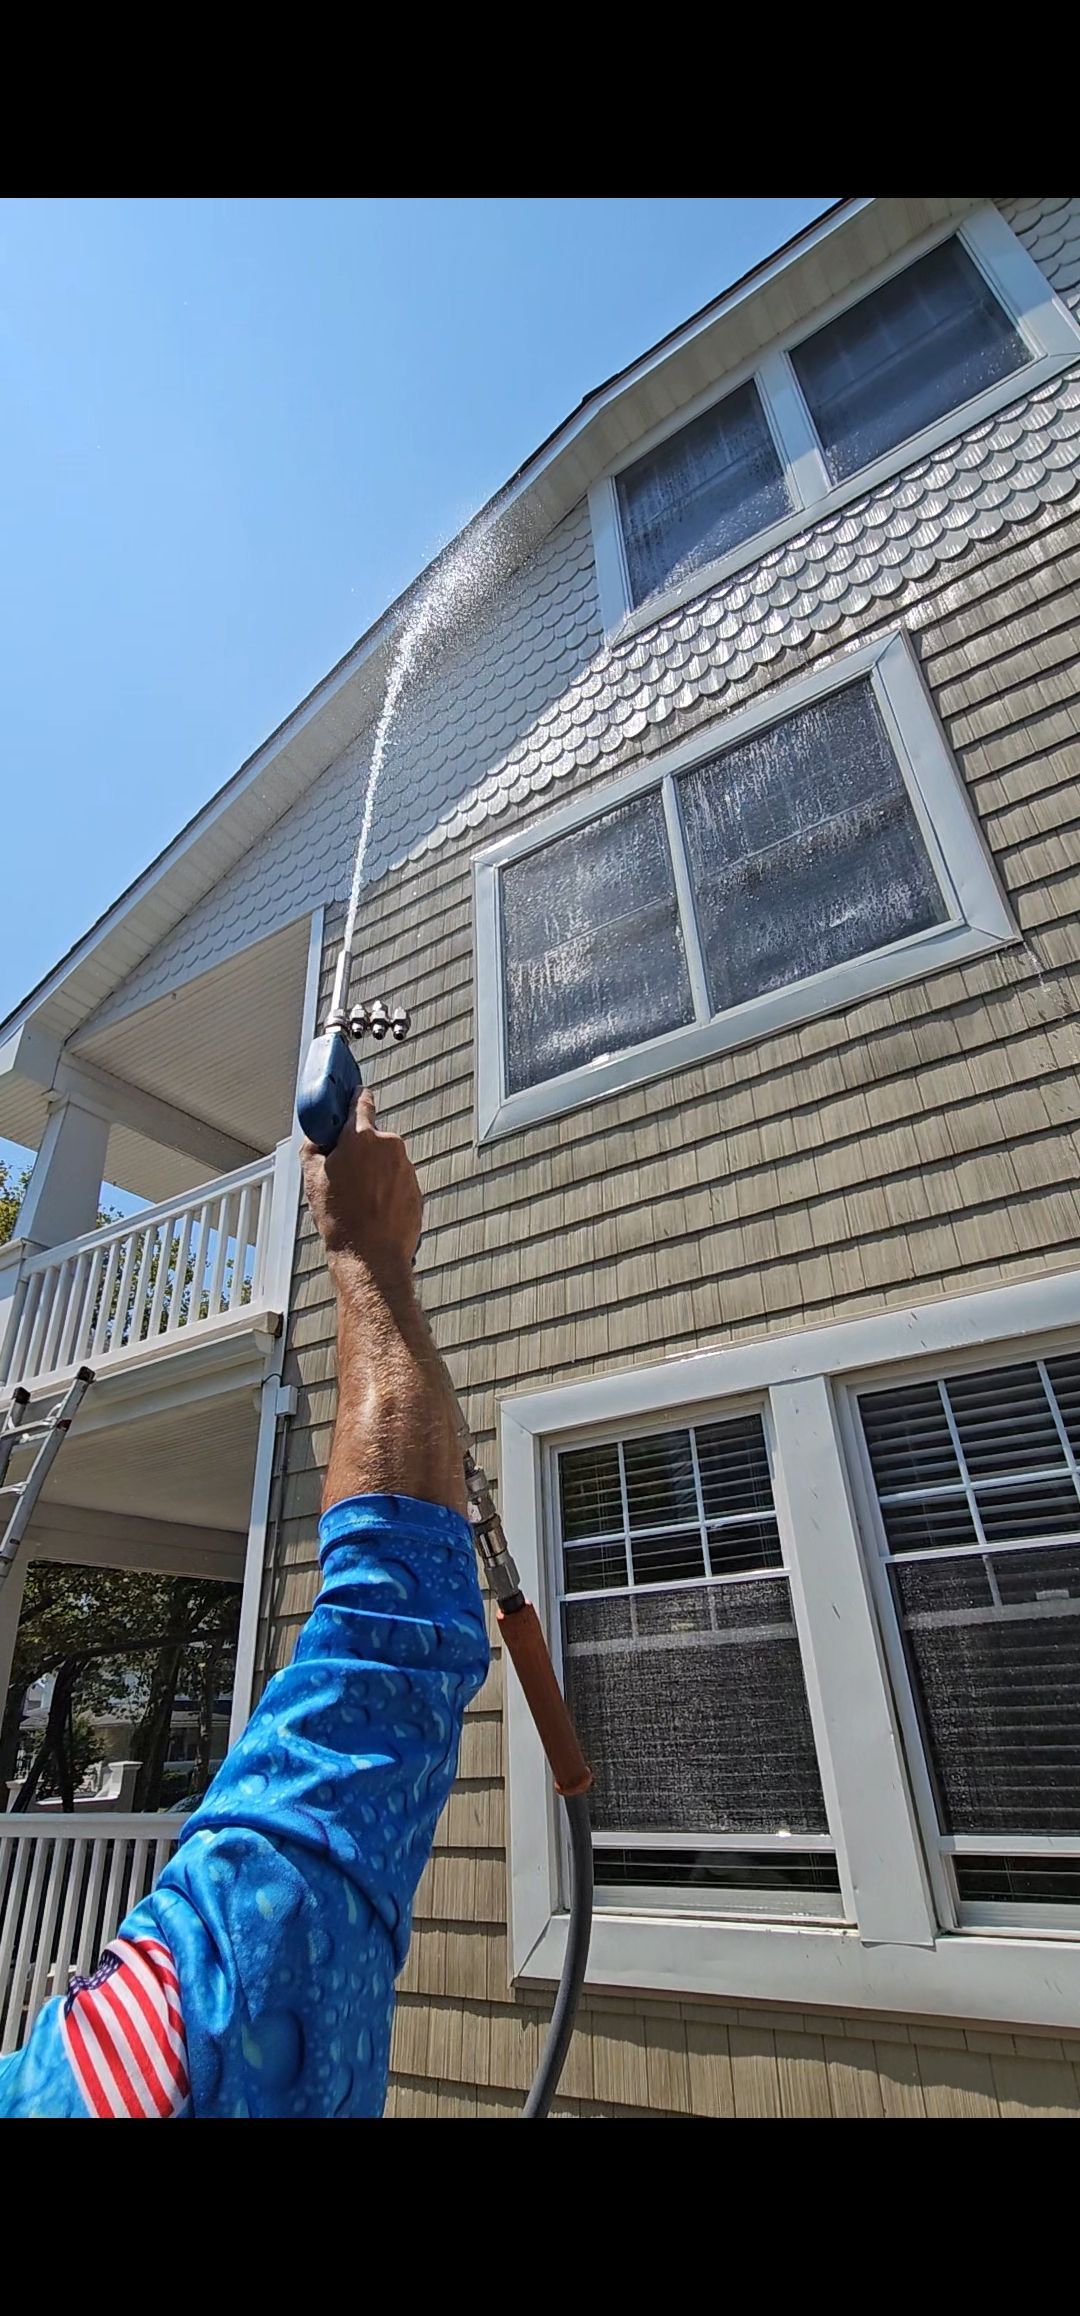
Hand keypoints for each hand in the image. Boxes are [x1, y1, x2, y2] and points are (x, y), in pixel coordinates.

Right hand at [302, 1088, 421, 1274]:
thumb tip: (316, 1135)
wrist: (371, 1257)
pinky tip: (372, 1210)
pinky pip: (397, 1181)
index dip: (353, 1097)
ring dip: (373, 1172)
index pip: (361, 1102)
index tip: (352, 1094)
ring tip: (357, 1199)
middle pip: (371, 1137)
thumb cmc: (340, 1218)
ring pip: (385, 1161)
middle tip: (343, 1173)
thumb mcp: (312, 1179)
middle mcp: (391, 1146)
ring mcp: (407, 1168)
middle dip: (359, 1150)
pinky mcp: (417, 1189)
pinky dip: (386, 1190)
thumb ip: (313, 1146)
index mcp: (363, 1137)